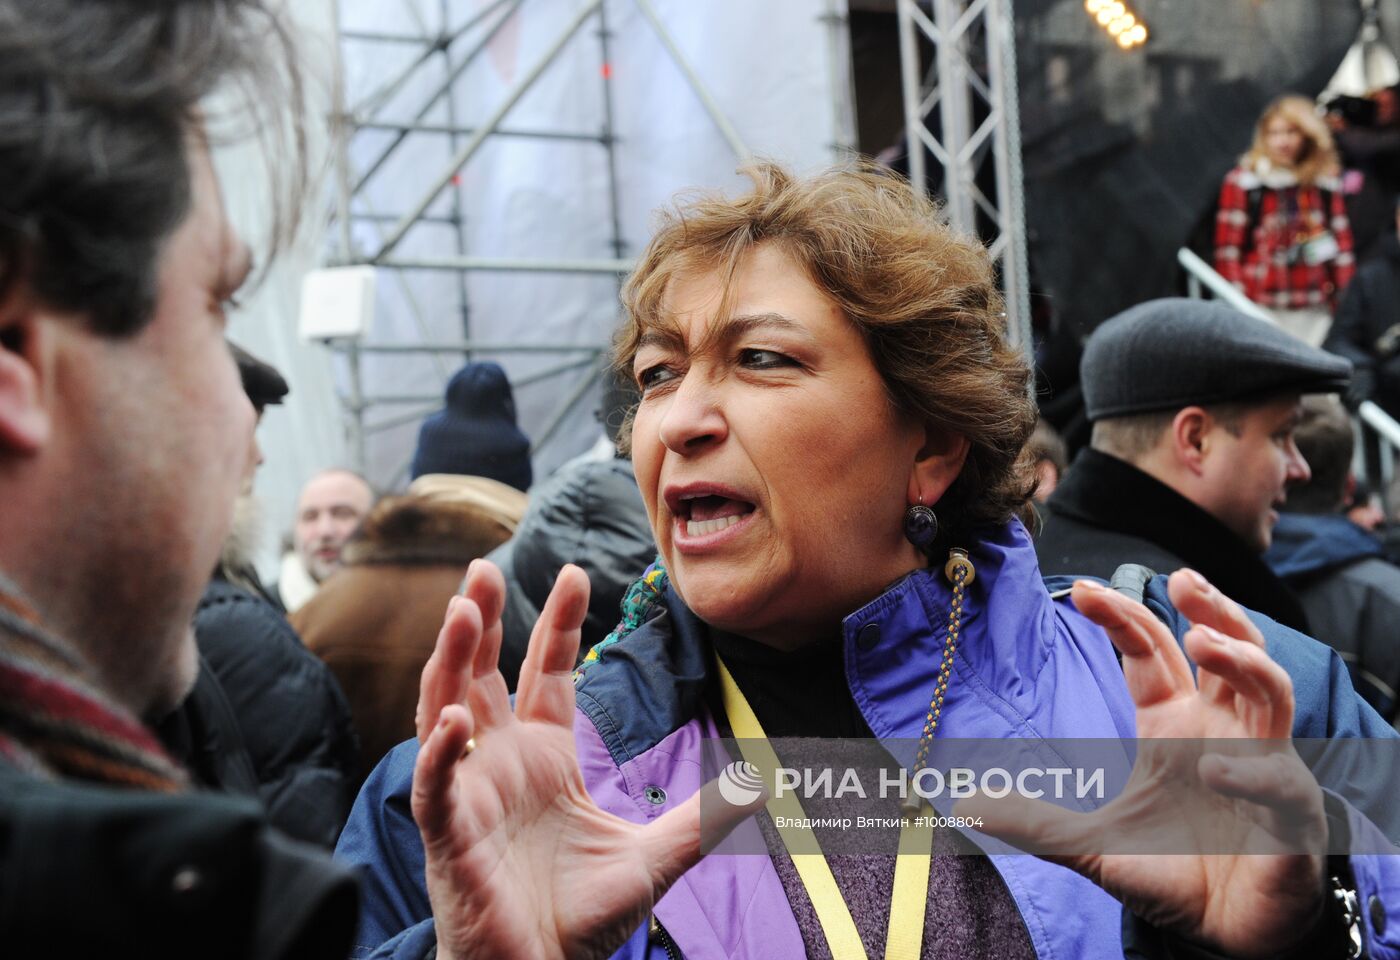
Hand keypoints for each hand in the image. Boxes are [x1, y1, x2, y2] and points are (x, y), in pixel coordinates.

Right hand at [412, 560, 755, 959]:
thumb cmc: (581, 918)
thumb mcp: (654, 860)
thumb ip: (700, 818)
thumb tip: (760, 787)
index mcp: (545, 753)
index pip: (545, 670)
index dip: (557, 620)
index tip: (575, 571)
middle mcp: (501, 760)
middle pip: (482, 671)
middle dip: (482, 617)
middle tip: (482, 564)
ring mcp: (469, 793)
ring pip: (445, 708)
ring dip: (450, 661)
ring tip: (462, 611)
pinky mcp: (448, 835)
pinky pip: (435, 786)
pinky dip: (438, 753)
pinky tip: (455, 721)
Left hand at [956, 569, 1326, 957]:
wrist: (1226, 935)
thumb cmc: (1170, 870)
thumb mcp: (1089, 845)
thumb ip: (1035, 823)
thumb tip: (963, 804)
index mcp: (1172, 724)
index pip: (1150, 652)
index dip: (1122, 617)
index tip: (1082, 590)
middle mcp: (1221, 730)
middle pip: (1227, 646)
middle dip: (1210, 609)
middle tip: (1180, 580)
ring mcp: (1261, 764)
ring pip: (1270, 687)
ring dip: (1242, 658)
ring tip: (1203, 642)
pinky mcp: (1290, 813)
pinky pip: (1280, 781)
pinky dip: (1252, 772)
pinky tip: (1216, 770)